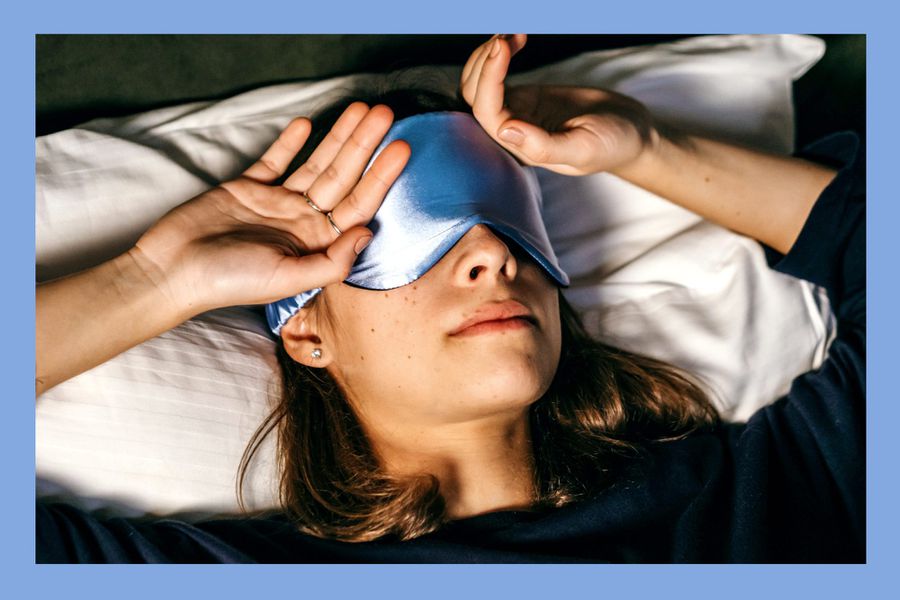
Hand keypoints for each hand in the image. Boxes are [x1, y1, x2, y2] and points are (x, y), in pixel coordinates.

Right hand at [130, 103, 409, 315]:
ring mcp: (277, 203)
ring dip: (337, 137)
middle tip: (386, 114)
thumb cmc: (230, 281)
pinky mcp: (248, 188)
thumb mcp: (287, 278)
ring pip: (316, 164)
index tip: (400, 149)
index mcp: (317, 244)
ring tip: (360, 109)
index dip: (381, 177)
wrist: (173, 270)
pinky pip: (275, 161)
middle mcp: (302, 222)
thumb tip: (367, 233)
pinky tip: (309, 124)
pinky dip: (291, 143)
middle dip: (365, 145)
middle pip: (343, 177)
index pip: (359, 205)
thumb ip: (332, 262)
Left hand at [460, 34, 657, 176]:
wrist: (630, 131)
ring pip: (480, 86)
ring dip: (487, 57)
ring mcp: (516, 113)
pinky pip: (497, 77)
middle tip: (507, 35)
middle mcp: (512, 133)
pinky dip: (499, 56)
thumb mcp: (584, 149)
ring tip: (512, 34)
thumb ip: (544, 147)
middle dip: (484, 63)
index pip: (487, 113)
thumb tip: (504, 130)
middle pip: (475, 98)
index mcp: (521, 149)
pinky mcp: (525, 98)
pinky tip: (516, 39)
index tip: (502, 45)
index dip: (488, 78)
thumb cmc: (612, 145)